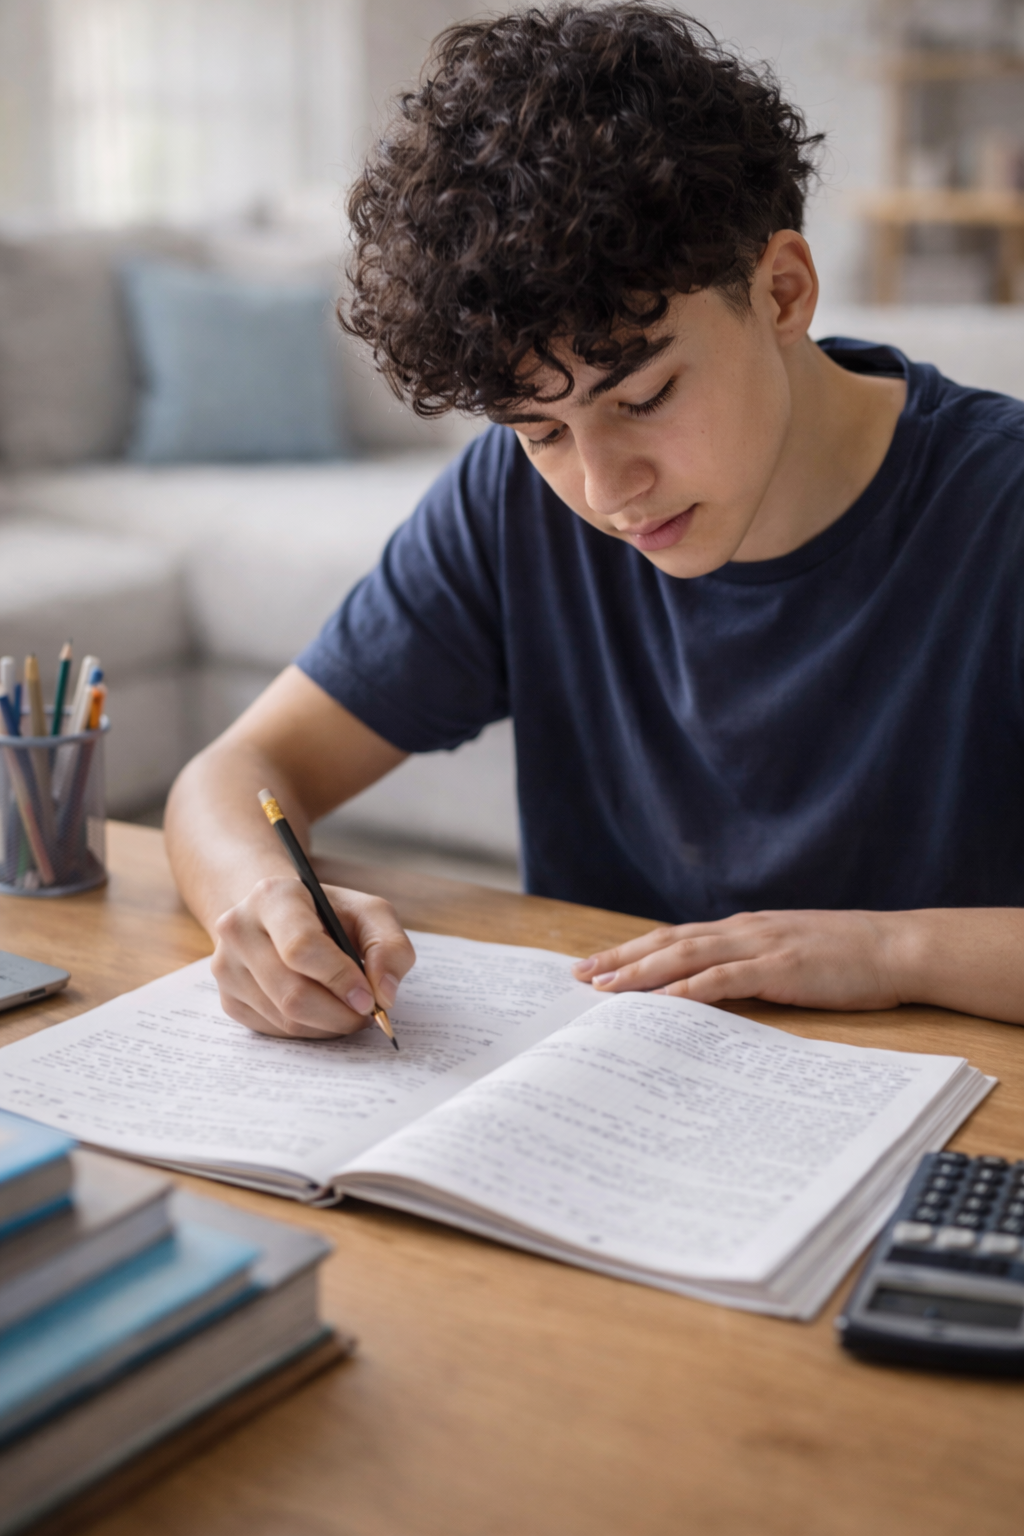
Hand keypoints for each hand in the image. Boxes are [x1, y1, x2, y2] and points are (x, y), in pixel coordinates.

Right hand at [211, 875, 415, 1037]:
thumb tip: (384, 993)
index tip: (369, 998)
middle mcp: (238, 929)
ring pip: (285, 1020)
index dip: (340, 979)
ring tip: (349, 1010)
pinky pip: (275, 1032)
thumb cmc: (328, 914)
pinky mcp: (228, 999)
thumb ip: (389, 946)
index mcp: (272, 897)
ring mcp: (226, 967)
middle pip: (293, 994)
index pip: (301, 948)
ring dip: (329, 1026)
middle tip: (367, 1013)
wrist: (278, 916)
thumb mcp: (369, 913)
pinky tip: (323, 1012)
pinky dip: (309, 1031)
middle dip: (340, 1014)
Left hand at [572, 910, 903, 1011]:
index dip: (633, 950)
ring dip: (641, 971)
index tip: (596, 964)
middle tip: (579, 975)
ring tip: (605, 987)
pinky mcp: (777, 966)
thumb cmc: (847, 959)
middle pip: (667, 942)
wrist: (896, 947)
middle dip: (620, 958)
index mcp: (743, 930)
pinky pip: (723, 978)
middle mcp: (742, 931)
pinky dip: (688, 988)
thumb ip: (752, 968)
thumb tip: (715, 993)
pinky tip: (661, 1001)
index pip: (675, 937)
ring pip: (684, 955)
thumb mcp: (790, 957)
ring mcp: (759, 945)